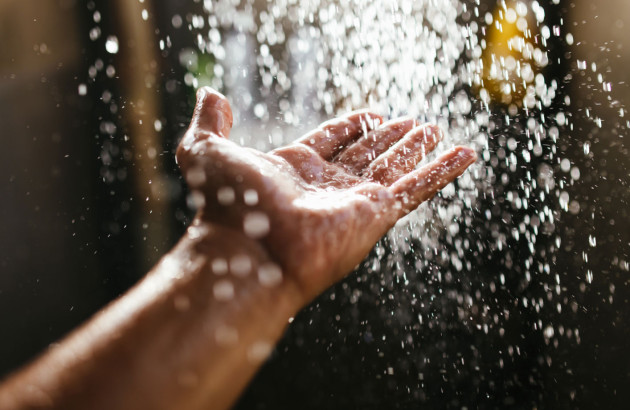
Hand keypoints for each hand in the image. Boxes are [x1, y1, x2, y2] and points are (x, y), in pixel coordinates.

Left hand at [176, 87, 475, 304]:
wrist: (248, 249)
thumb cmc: (227, 204)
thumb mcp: (206, 151)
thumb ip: (210, 122)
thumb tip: (212, 95)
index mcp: (294, 169)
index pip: (331, 141)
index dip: (352, 125)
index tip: (372, 112)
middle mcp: (327, 187)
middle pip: (367, 155)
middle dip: (390, 138)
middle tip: (414, 123)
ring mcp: (354, 202)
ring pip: (395, 169)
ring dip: (417, 150)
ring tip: (437, 130)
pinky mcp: (377, 215)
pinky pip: (417, 188)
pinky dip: (443, 171)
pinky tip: (465, 154)